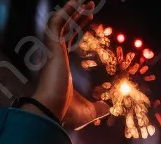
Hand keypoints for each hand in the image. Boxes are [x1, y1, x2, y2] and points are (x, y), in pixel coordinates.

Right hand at [32, 0, 108, 129]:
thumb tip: (109, 108)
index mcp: (61, 67)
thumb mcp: (90, 112)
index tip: (87, 19)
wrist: (52, 114)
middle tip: (89, 4)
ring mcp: (52, 50)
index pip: (68, 41)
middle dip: (76, 15)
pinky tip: (78, 2)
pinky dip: (67, 11)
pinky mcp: (52, 47)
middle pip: (66, 28)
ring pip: (61, 22)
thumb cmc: (66, 115)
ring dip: (73, 9)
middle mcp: (55, 55)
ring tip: (86, 0)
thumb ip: (99, 108)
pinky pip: (58, 22)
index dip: (77, 29)